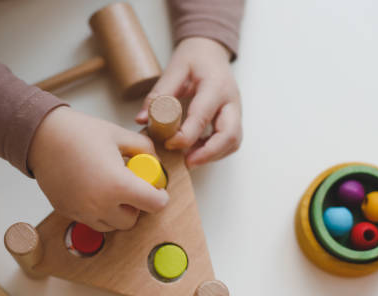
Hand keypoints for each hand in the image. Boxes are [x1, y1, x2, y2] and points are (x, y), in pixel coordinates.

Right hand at [28, 107, 168, 231]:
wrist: (42, 136)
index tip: (157, 190)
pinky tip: (93, 189)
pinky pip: (90, 220)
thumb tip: (155, 162)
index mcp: (118, 185)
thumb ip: (144, 149)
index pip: (154, 205)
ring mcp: (82, 212)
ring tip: (111, 190)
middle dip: (136, 207)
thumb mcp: (119, 135)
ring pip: (111, 225)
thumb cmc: (79, 133)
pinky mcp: (67, 212)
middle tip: (132, 189)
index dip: (160, 197)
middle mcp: (100, 205)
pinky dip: (97, 211)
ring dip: (116, 212)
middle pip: (131, 221)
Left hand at [136, 37, 242, 168]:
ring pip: (233, 142)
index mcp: (216, 86)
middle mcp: (231, 101)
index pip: (203, 117)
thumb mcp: (174, 69)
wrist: (211, 51)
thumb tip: (142, 120)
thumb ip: (159, 95)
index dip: (186, 136)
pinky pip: (229, 141)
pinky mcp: (233, 119)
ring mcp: (236, 111)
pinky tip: (196, 151)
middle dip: (208, 154)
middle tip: (187, 163)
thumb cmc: (194, 58)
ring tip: (189, 159)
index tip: (169, 143)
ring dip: (213, 155)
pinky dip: (214, 151)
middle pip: (229, 135)